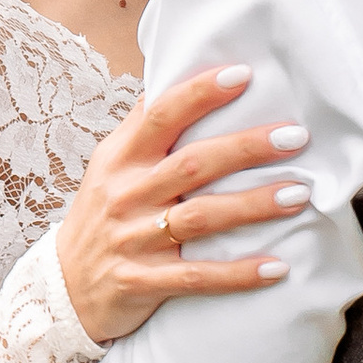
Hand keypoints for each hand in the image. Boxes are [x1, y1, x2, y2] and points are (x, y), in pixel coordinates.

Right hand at [55, 63, 312, 347]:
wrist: (64, 288)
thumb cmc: (102, 215)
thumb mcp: (109, 166)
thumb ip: (142, 127)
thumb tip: (172, 76)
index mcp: (120, 160)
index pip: (160, 116)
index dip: (199, 94)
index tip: (243, 74)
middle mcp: (126, 196)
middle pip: (192, 165)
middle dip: (245, 148)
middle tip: (296, 137)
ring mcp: (133, 241)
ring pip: (200, 219)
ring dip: (252, 206)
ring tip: (299, 194)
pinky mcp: (143, 283)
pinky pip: (196, 277)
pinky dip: (238, 274)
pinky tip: (277, 267)